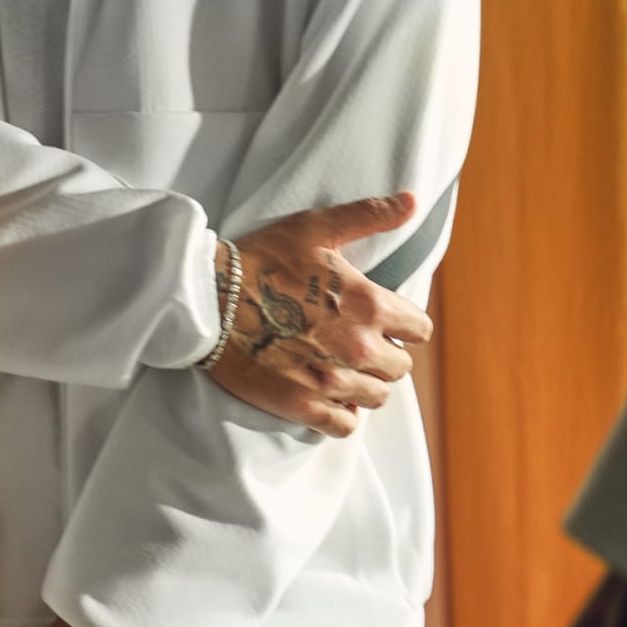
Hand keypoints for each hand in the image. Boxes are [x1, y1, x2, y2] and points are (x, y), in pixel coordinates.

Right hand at [206, 190, 431, 436]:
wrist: (207, 298)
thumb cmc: (261, 259)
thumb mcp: (316, 228)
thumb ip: (369, 215)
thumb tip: (411, 201)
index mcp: (368, 304)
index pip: (419, 329)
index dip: (403, 322)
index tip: (382, 318)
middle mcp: (357, 347)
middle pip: (400, 367)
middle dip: (385, 352)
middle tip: (356, 340)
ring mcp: (331, 381)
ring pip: (377, 397)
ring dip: (365, 382)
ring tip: (341, 366)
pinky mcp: (303, 406)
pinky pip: (345, 425)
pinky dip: (341, 412)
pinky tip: (326, 392)